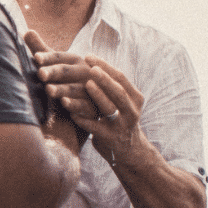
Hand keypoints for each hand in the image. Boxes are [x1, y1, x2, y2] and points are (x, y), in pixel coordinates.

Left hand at [23, 31, 88, 149]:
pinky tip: (64, 104)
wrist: (95, 95)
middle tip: (40, 73)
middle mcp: (83, 72)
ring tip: (49, 90)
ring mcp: (89, 89)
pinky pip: (83, 105)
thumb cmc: (69, 76)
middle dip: (53, 72)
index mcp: (73, 59)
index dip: (47, 57)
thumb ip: (41, 49)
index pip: (58, 57)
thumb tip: (26, 31)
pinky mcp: (92, 105)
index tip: (36, 57)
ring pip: (73, 89)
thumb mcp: (56, 62)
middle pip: (65, 71)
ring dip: (61, 89)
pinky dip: (74, 105)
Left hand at [33, 45, 146, 160]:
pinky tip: (73, 113)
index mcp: (134, 98)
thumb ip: (112, 86)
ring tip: (86, 84)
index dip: (105, 66)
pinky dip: (85, 120)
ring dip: (98, 95)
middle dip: (105, 79)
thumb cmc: (119, 120)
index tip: (88, 56)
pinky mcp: (110, 139)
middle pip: (119, 91)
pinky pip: (96, 128)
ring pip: (110, 108)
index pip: (120, 78)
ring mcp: (121, 125)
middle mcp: (131, 111)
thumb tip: (91, 63)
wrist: (129, 152)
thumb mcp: (122, 103)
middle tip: (90, 68)